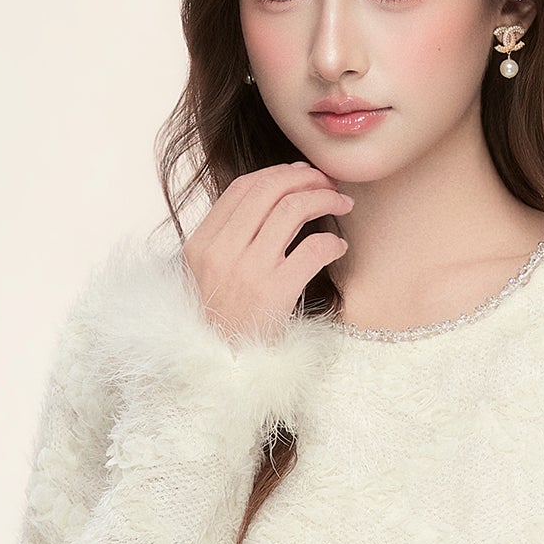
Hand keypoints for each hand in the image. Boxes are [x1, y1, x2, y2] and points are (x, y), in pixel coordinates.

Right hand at [181, 162, 352, 346]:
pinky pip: (312, 249)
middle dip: (307, 179)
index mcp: (201, 244)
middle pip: (269, 189)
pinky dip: (332, 242)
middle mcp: (221, 252)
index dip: (278, 173)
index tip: (302, 175)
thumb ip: (228, 240)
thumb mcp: (208, 276)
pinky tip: (339, 247)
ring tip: (342, 204)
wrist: (220, 369)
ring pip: (292, 209)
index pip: (242, 187)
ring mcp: (247, 271)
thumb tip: (270, 198)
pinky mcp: (274, 293)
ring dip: (325, 199)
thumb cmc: (223, 323)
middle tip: (329, 184)